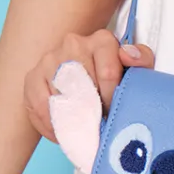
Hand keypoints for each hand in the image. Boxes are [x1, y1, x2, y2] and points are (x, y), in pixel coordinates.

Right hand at [24, 30, 153, 140]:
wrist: (84, 76)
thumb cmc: (114, 78)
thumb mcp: (135, 69)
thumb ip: (141, 60)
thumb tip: (127, 56)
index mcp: (102, 40)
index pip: (108, 73)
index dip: (112, 100)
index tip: (113, 112)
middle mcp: (74, 44)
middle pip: (84, 88)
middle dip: (93, 112)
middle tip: (98, 124)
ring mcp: (50, 59)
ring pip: (62, 99)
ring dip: (73, 121)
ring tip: (83, 131)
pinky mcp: (32, 77)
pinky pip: (40, 107)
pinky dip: (52, 126)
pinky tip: (63, 132)